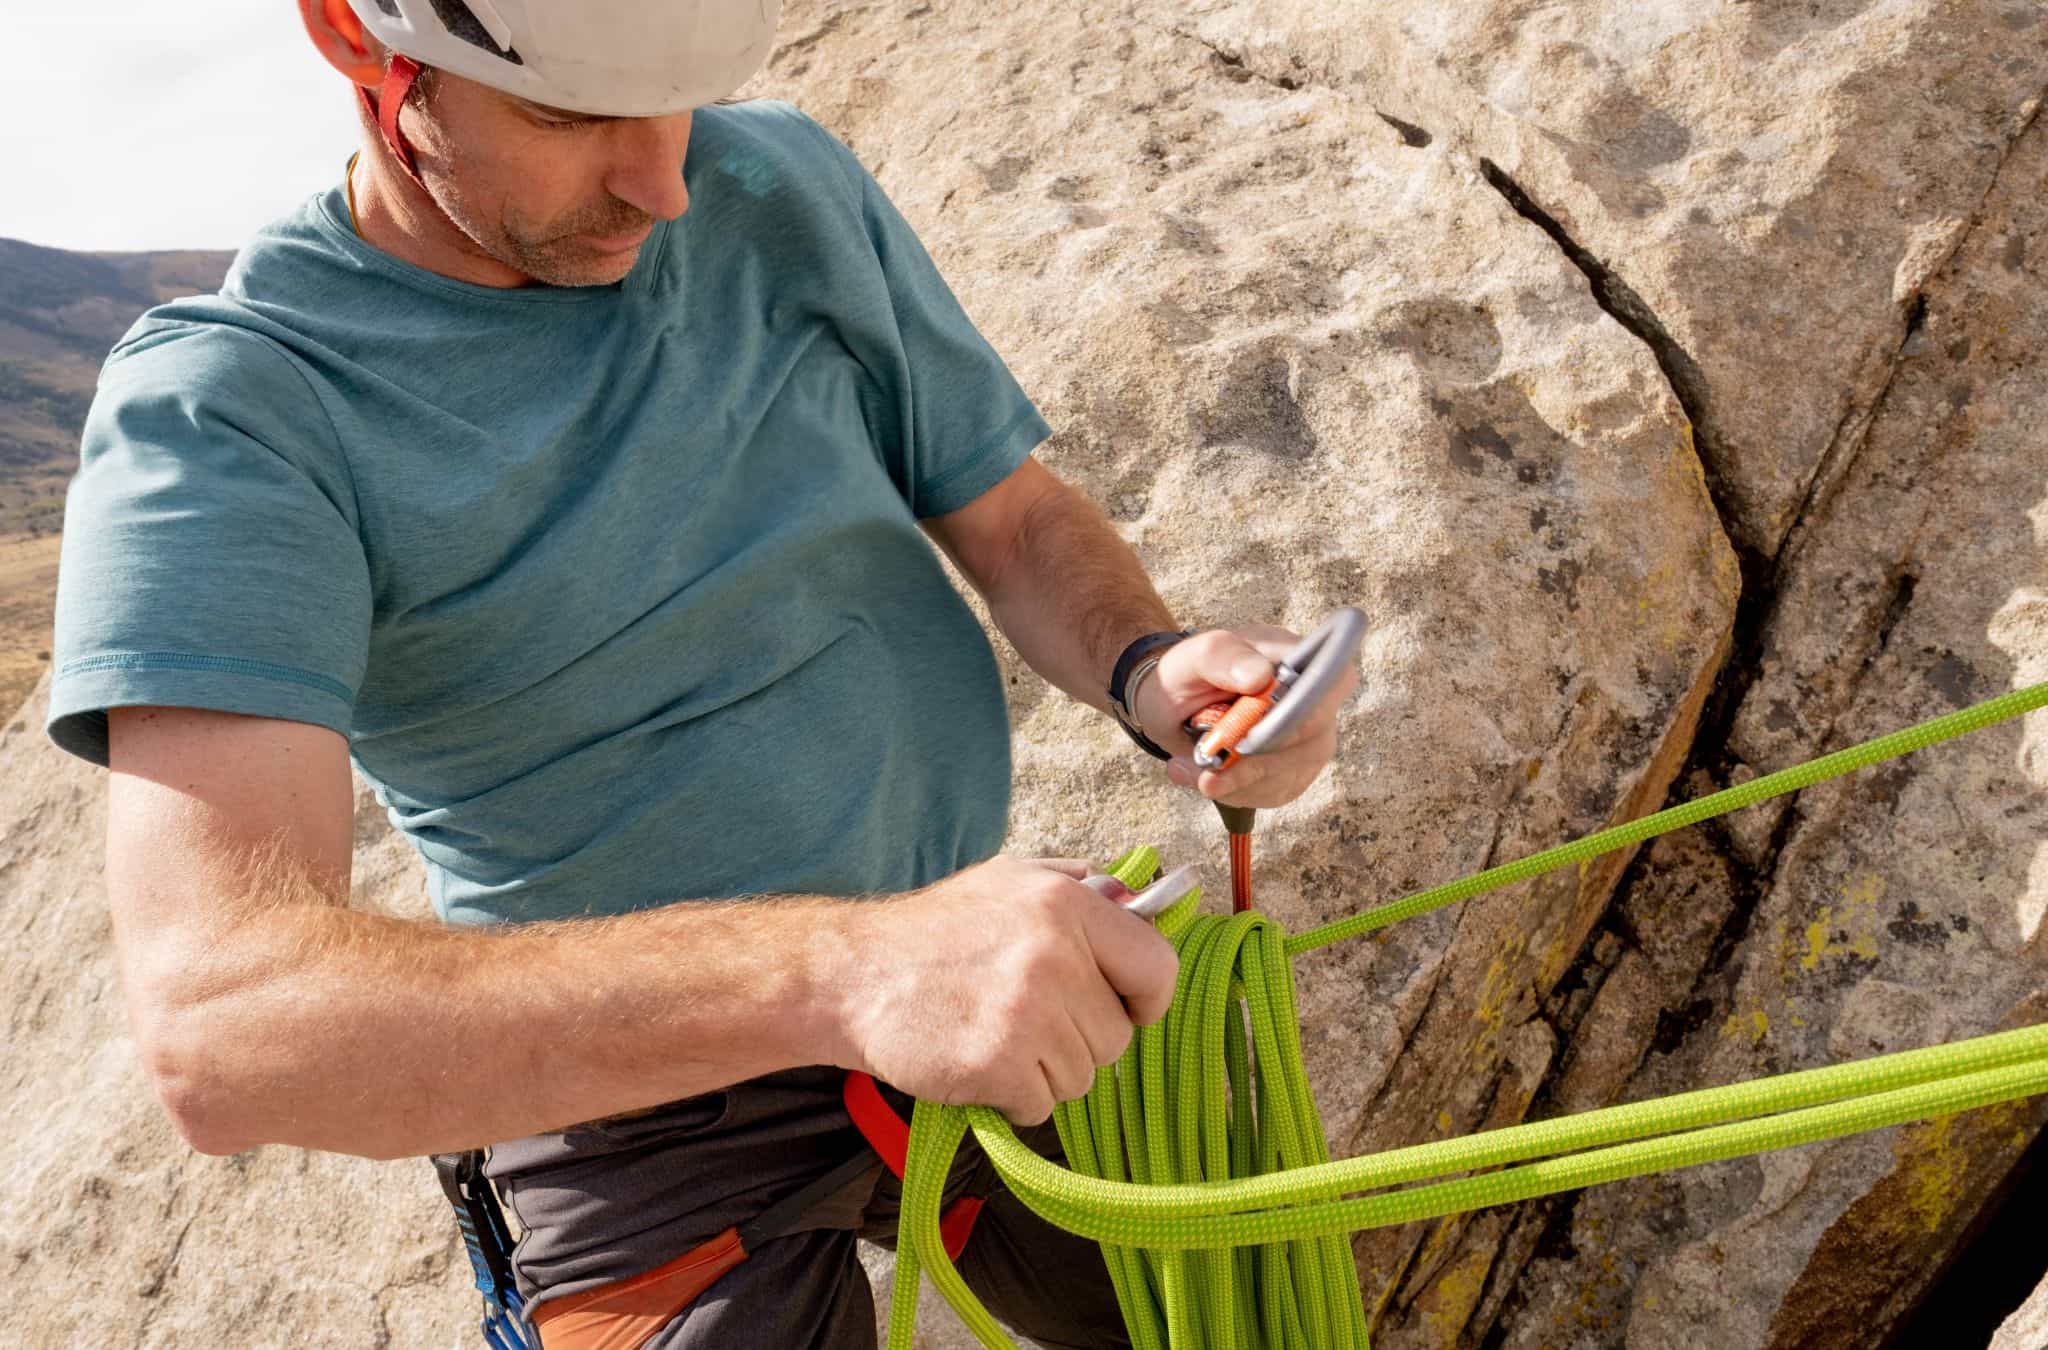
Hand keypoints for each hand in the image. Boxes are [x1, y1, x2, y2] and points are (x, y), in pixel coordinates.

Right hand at [839, 857, 1179, 1124]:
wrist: (852, 974)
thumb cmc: (934, 929)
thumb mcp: (1009, 879)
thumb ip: (1080, 886)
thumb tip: (1142, 905)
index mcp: (1066, 903)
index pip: (1157, 966)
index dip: (1147, 998)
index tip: (1126, 1008)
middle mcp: (1054, 955)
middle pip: (1116, 1037)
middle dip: (1080, 1040)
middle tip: (1026, 1020)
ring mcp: (1026, 1013)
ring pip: (1082, 1077)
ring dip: (1045, 1072)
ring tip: (997, 1036)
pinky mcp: (997, 1064)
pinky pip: (1042, 1105)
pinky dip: (1014, 1097)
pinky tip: (980, 1062)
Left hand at [1134, 625, 1358, 808]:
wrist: (1174, 709)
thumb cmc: (1192, 674)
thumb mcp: (1194, 656)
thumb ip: (1223, 656)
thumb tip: (1260, 676)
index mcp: (1300, 659)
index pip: (1336, 680)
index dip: (1307, 708)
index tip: (1257, 725)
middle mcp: (1315, 703)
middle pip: (1312, 740)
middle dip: (1255, 755)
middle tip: (1206, 760)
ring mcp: (1309, 742)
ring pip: (1288, 773)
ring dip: (1236, 778)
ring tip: (1192, 764)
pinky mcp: (1292, 775)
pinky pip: (1272, 793)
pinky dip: (1235, 790)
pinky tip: (1210, 775)